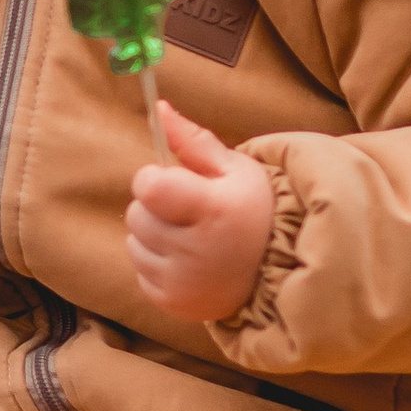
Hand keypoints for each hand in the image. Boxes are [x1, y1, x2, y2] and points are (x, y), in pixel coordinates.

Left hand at [125, 100, 275, 325]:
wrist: (277, 271)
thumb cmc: (254, 211)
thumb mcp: (235, 169)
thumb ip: (193, 140)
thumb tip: (159, 108)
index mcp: (215, 210)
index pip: (149, 187)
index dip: (153, 179)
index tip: (173, 181)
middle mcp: (197, 250)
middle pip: (137, 215)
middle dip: (155, 207)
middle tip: (186, 211)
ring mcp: (183, 281)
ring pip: (133, 243)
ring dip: (152, 235)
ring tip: (188, 236)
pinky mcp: (172, 303)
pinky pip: (140, 272)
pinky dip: (156, 263)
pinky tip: (186, 260)